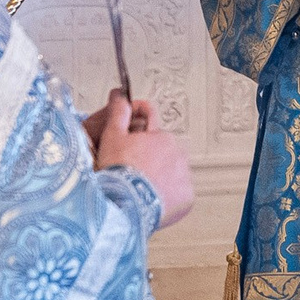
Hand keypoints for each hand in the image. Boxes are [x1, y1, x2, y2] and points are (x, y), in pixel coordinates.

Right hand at [91, 88, 192, 226]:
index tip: (128, 142)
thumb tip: (120, 95)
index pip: (153, 128)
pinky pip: (178, 195)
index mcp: (162, 137)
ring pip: (171, 174)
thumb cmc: (119, 171)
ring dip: (159, 178)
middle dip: (149, 158)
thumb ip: (118, 113)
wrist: (125, 204)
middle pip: (162, 152)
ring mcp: (185, 177)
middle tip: (130, 172)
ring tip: (139, 189)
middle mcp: (179, 154)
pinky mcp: (187, 198)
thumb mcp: (112, 136)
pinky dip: (168, 198)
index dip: (137, 133)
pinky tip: (150, 201)